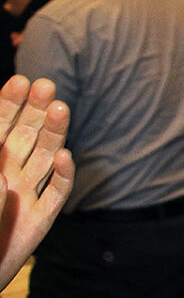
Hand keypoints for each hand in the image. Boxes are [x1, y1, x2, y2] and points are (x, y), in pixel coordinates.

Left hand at [0, 75, 73, 286]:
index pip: (0, 126)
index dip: (9, 104)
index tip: (21, 81)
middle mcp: (9, 173)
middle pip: (28, 135)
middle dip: (36, 110)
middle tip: (47, 86)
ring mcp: (27, 193)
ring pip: (46, 156)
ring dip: (54, 132)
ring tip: (60, 108)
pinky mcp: (42, 217)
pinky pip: (57, 192)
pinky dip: (63, 174)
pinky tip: (64, 156)